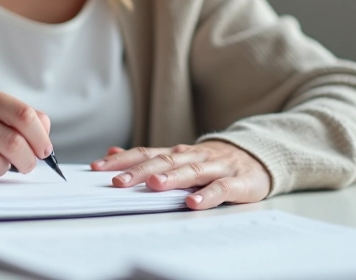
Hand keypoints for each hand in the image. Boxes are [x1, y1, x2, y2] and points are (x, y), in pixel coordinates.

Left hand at [90, 141, 270, 209]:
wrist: (257, 157)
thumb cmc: (211, 162)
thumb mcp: (178, 157)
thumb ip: (147, 156)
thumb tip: (112, 152)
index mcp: (178, 153)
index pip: (145, 153)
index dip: (122, 161)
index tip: (98, 168)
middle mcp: (193, 157)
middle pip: (164, 162)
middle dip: (140, 172)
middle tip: (118, 182)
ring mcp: (216, 168)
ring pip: (191, 172)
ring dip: (171, 178)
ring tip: (154, 186)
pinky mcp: (237, 182)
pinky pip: (221, 189)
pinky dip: (207, 196)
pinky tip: (193, 203)